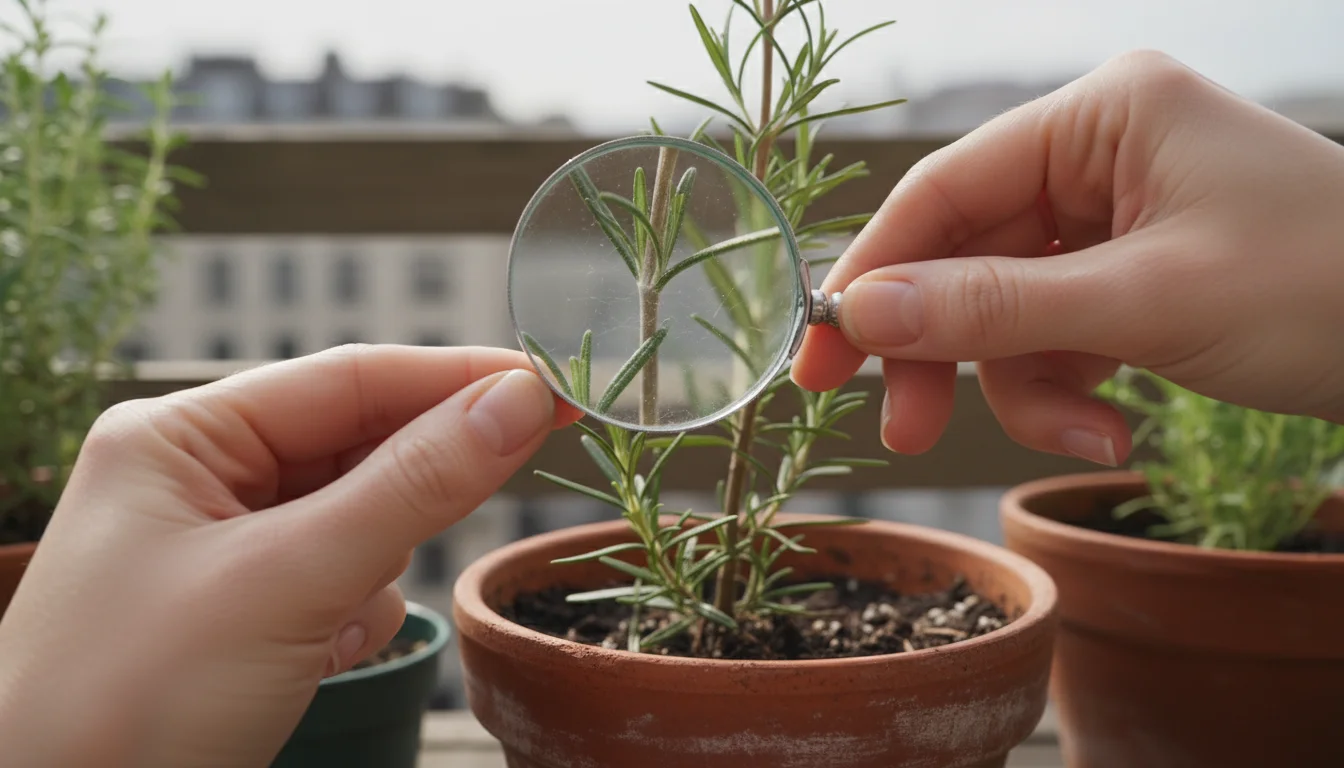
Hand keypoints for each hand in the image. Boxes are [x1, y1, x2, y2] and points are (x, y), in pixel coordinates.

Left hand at [0, 345, 576, 767]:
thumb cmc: (124, 702)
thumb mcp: (289, 581)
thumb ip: (413, 485)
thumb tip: (514, 404)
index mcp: (179, 437)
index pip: (348, 378)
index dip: (455, 379)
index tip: (547, 387)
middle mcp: (197, 480)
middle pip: (357, 445)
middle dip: (417, 482)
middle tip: (517, 471)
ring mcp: (219, 550)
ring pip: (356, 518)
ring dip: (375, 564)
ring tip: (333, 622)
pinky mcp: (242, 613)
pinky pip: (339, 581)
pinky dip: (352, 613)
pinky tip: (318, 656)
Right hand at [793, 51, 1343, 464]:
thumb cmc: (1324, 291)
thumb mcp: (1147, 304)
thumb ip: (994, 307)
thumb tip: (862, 310)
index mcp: (1103, 115)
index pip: (946, 189)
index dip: (875, 273)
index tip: (823, 352)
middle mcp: (1101, 153)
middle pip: (968, 253)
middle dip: (947, 348)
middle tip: (903, 428)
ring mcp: (1119, 215)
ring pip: (1009, 307)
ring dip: (1026, 385)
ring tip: (1084, 438)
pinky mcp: (1137, 271)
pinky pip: (1059, 331)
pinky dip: (1069, 388)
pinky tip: (1109, 429)